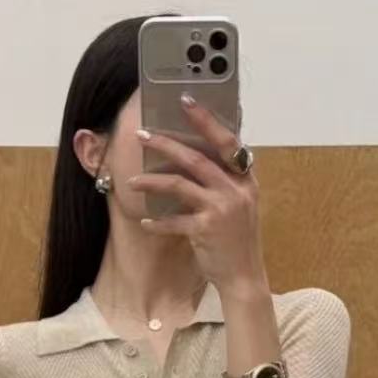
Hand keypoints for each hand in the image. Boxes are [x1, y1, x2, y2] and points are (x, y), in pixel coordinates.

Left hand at [127, 93, 265, 296]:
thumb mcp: (239, 205)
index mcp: (245, 180)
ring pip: (179, 184)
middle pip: (195, 157)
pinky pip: (173, 220)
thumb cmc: (237, 240)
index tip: (186, 100)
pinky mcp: (206, 230)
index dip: (206, 119)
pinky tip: (144, 221)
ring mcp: (222, 209)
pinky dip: (157, 221)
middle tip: (142, 135)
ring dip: (152, 180)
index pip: (226, 140)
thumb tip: (194, 157)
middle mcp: (236, 190)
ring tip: (132, 180)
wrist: (244, 277)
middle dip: (165, 144)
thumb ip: (225, 181)